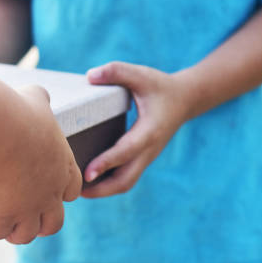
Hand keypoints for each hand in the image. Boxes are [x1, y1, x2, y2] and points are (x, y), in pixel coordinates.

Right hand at [0, 85, 82, 243]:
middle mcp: (50, 192)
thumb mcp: (34, 99)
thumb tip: (37, 96)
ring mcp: (29, 207)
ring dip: (14, 231)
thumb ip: (40, 101)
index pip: (72, 191)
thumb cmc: (16, 110)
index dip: (59, 193)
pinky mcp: (4, 215)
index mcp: (63, 166)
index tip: (41, 186)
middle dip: (40, 222)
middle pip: (54, 222)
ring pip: (28, 235)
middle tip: (21, 214)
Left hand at [82, 61, 190, 197]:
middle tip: (75, 191)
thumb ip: (117, 71)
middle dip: (101, 189)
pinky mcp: (142, 159)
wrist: (186, 100)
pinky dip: (108, 184)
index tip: (87, 173)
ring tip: (78, 191)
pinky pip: (126, 178)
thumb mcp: (141, 74)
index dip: (106, 162)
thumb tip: (90, 76)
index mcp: (149, 131)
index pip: (126, 151)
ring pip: (125, 183)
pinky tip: (89, 182)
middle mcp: (148, 150)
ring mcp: (146, 157)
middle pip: (126, 180)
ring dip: (103, 191)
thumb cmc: (160, 87)